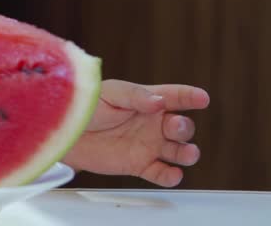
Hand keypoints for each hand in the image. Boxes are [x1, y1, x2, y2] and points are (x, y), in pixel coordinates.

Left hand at [63, 81, 209, 186]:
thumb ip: (136, 96)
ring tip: (188, 154)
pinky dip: (170, 176)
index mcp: (148, 101)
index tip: (203, 98)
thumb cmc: (87, 107)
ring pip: (178, 151)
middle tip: (176, 127)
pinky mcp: (140, 165)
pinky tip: (172, 174)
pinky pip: (161, 173)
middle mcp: (153, 123)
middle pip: (181, 126)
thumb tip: (159, 101)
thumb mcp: (110, 94)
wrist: (67, 133)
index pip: (175, 97)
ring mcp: (149, 145)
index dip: (190, 96)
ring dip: (187, 153)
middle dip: (184, 127)